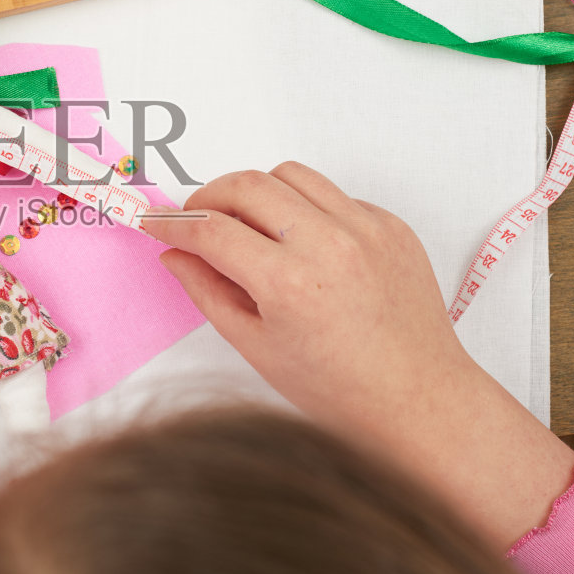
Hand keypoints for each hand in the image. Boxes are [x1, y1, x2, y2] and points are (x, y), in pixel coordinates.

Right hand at [141, 163, 573, 549]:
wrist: (418, 399)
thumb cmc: (338, 390)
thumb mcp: (257, 348)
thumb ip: (209, 293)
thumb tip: (175, 254)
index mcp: (289, 283)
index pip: (212, 229)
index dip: (173, 223)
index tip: (155, 222)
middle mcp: (329, 244)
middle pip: (247, 185)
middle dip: (209, 195)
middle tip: (195, 218)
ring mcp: (366, 229)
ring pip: (291, 175)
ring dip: (257, 191)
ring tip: (246, 225)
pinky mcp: (391, 226)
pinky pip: (334, 196)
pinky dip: (306, 209)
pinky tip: (301, 246)